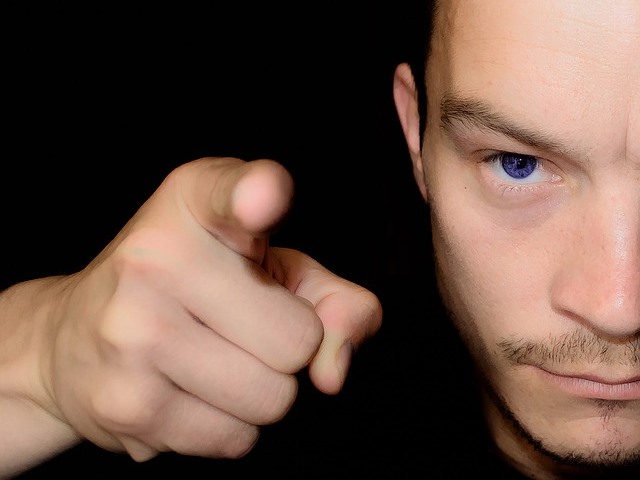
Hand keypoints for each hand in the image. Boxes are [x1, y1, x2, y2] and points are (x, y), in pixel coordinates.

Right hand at [37, 157, 381, 461]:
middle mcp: (156, 255)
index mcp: (195, 203)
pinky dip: (229, 426)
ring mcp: (133, 329)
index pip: (230, 192)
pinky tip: (188, 392)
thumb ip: (331, 299)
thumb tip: (333, 371)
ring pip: (271, 398)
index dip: (255, 194)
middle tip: (240, 328)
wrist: (74, 338)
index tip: (262, 199)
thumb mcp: (272, 268)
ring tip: (213, 360)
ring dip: (260, 392)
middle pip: (296, 340)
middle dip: (286, 348)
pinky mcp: (125, 402)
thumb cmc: (197, 292)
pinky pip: (235, 439)